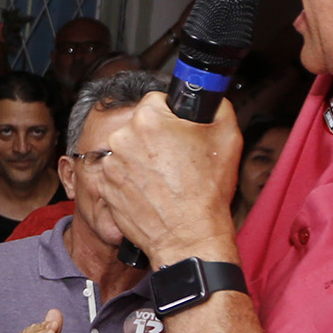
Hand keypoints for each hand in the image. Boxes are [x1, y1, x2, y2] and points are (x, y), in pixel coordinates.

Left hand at [92, 92, 240, 266]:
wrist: (188, 237)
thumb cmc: (207, 191)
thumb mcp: (228, 135)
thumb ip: (216, 104)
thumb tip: (209, 96)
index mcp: (147, 118)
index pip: (157, 102)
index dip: (172, 116)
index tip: (180, 132)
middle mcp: (121, 137)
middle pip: (140, 126)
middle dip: (157, 138)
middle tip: (178, 159)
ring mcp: (109, 164)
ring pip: (129, 150)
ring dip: (143, 159)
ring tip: (166, 180)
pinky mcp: (104, 186)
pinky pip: (119, 174)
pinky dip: (133, 180)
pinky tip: (152, 191)